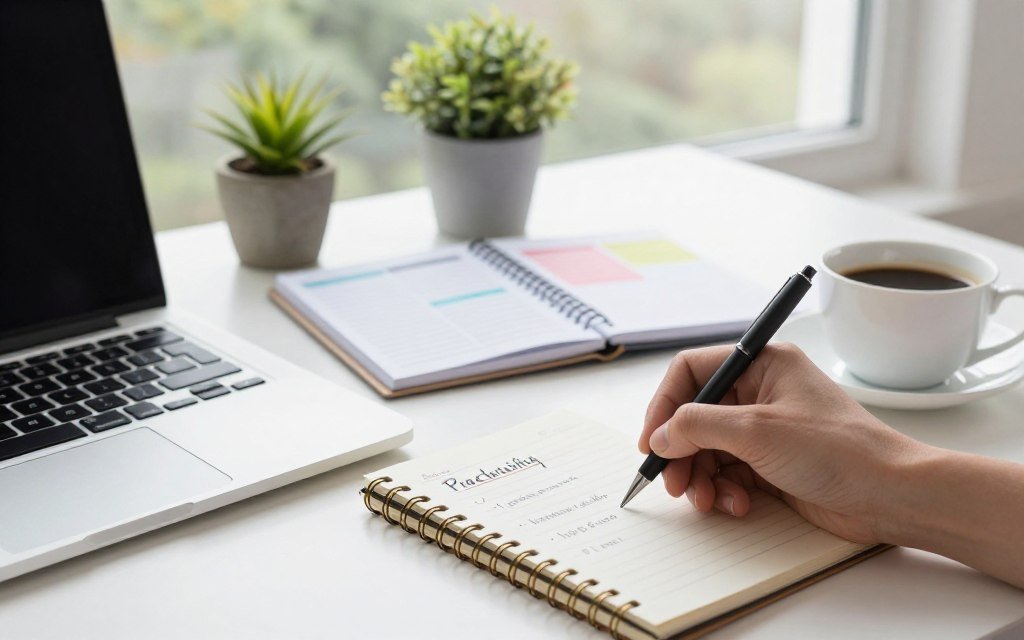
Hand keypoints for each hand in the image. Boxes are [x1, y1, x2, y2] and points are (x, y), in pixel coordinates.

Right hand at [638, 343, 926, 542]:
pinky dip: (724, 490)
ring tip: (706, 500)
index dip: (665, 405)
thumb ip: (699, 426)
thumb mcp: (757, 431)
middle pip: (696, 416)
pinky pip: (729, 473)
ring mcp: (767, 429)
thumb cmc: (839, 450)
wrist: (891, 495)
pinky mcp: (773, 463)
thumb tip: (662, 435)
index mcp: (762, 365)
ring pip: (709, 449)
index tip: (652, 440)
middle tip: (674, 482)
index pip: (692, 372)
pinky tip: (737, 505)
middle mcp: (761, 392)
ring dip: (701, 476)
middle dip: (682, 451)